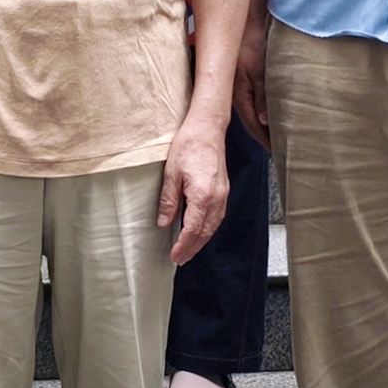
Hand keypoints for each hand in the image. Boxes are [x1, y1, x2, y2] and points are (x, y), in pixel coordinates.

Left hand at [159, 118, 229, 265]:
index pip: (193, 229)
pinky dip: (209, 228)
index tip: (175, 255)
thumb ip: (169, 200)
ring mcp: (223, 194)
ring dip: (202, 240)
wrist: (207, 128)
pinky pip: (218, 216)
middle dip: (193, 248)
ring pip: (214, 225)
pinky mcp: (224, 189)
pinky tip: (201, 230)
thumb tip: (163, 222)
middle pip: (206, 232)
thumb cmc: (189, 145)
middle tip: (181, 259)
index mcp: (203, 196)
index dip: (183, 245)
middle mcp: (217, 198)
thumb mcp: (171, 173)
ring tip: (189, 250)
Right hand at [233, 10, 270, 142]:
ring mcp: (242, 87)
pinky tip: (273, 112)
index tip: (277, 154)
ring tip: (279, 136)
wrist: (245, 20)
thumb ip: (262, 94)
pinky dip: (265, 110)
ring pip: (255, 111)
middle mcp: (239, 94)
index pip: (253, 125)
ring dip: (266, 124)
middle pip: (253, 121)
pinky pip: (256, 100)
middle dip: (265, 136)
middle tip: (280, 150)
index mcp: (240, 95)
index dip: (265, 140)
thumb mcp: (258, 68)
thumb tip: (265, 120)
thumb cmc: (250, 40)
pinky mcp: (247, 78)